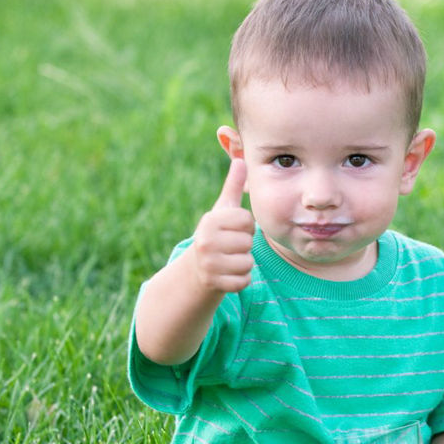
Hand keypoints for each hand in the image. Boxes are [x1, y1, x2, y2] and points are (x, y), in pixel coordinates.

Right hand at [190, 158, 254, 292]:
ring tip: (228, 259)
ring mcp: (208, 263)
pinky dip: (240, 279)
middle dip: (244, 246)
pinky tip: (227, 273)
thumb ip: (233, 186)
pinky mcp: (214, 283)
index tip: (232, 229)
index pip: (247, 220)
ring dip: (243, 263)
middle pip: (248, 242)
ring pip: (248, 262)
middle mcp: (205, 241)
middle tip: (229, 246)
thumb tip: (241, 159)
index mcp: (209, 221)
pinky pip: (244, 281)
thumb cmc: (216, 234)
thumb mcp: (222, 211)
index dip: (245, 226)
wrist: (195, 268)